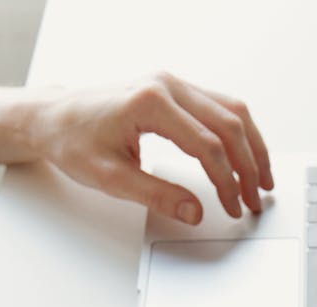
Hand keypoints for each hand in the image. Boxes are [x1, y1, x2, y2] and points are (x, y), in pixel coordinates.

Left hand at [26, 73, 273, 221]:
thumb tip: (195, 212)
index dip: (227, 182)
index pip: (208, 145)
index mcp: (151, 102)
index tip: (233, 208)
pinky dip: (240, 133)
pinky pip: (220, 107)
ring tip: (262, 180)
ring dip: (253, 147)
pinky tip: (247, 155)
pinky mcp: (175, 90)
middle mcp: (167, 85)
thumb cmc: (75, 142)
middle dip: (249, 167)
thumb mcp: (112, 179)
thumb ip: (157, 196)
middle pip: (229, 125)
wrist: (55, 118)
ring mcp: (173, 84)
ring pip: (232, 111)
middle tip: (254, 200)